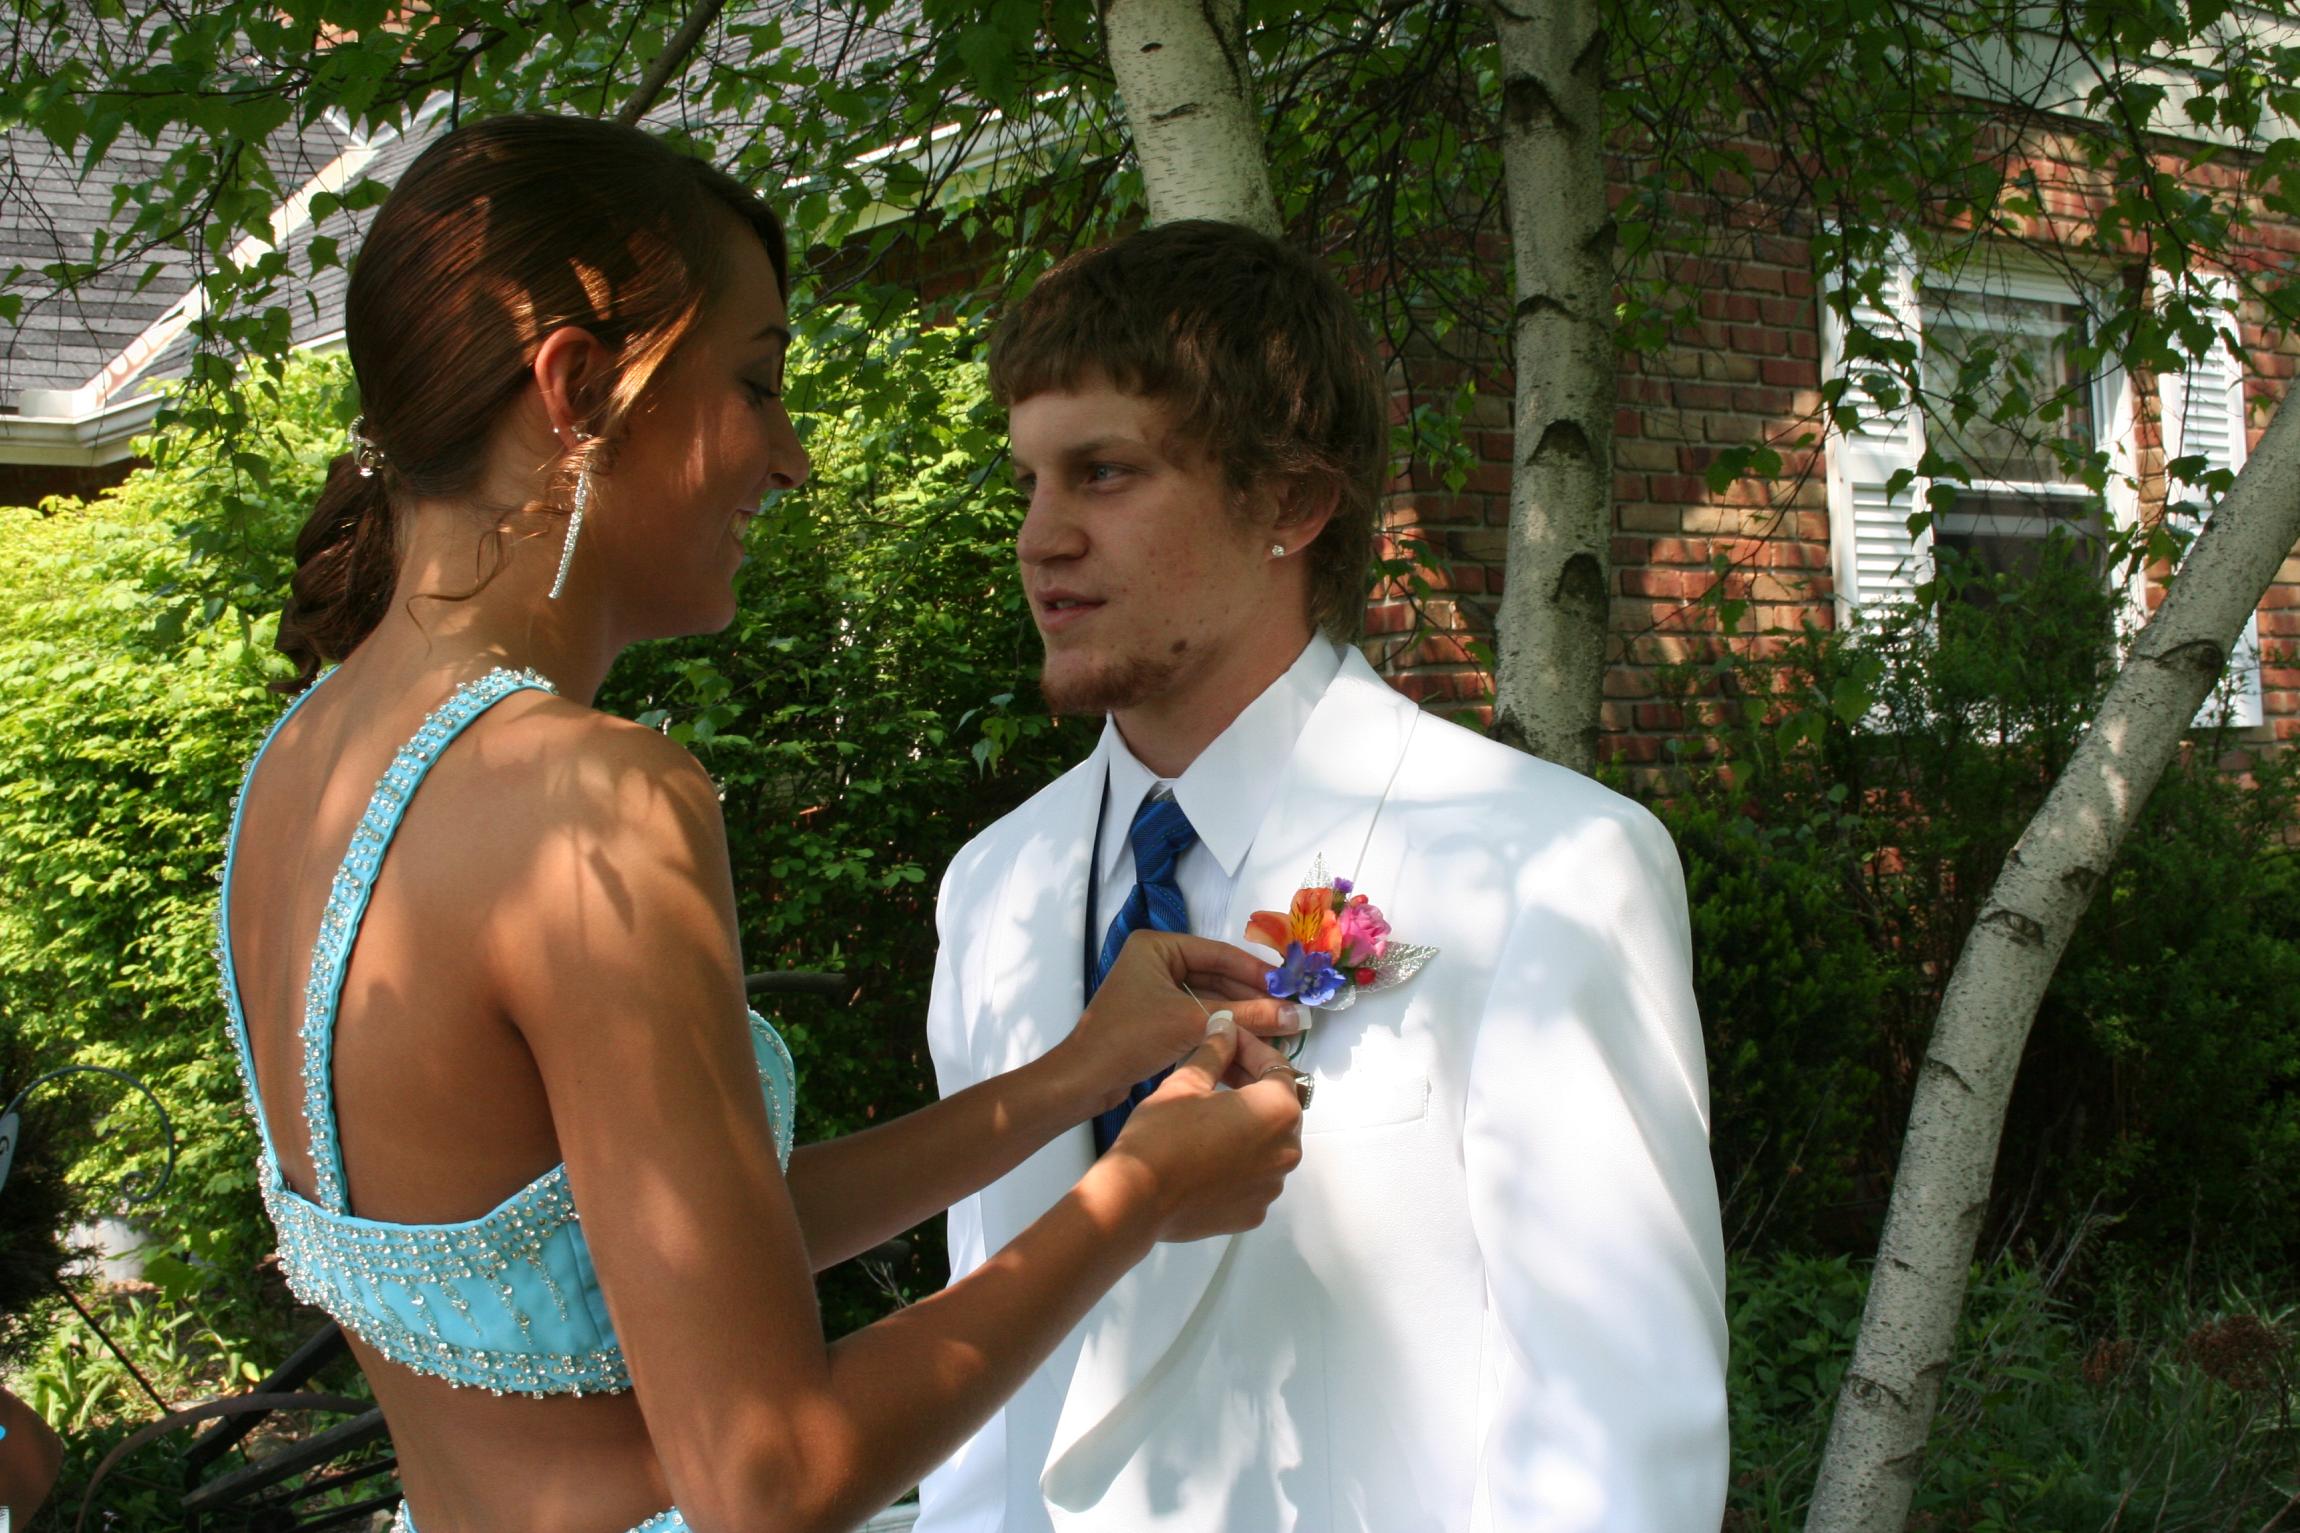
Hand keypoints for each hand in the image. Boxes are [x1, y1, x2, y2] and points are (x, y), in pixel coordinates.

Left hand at [1050, 931, 1303, 1117]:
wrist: (1084, 1081)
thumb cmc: (1130, 1039)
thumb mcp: (1192, 1022)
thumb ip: (1247, 1016)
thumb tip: (1297, 1016)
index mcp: (1157, 946)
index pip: (1219, 954)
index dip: (1257, 972)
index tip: (1291, 987)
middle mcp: (1155, 961)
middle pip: (1216, 976)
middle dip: (1251, 997)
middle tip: (1290, 1013)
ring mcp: (1155, 989)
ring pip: (1209, 999)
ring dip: (1241, 1015)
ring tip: (1279, 1029)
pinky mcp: (1156, 1017)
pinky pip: (1197, 1016)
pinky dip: (1222, 1028)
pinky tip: (1251, 1042)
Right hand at [1102, 1014, 1304, 1242]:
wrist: (1136, 1198)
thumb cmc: (1162, 1134)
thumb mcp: (1187, 1082)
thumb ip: (1216, 1051)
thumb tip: (1226, 1026)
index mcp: (1278, 1111)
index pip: (1277, 1067)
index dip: (1251, 1049)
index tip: (1228, 1040)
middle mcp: (1287, 1151)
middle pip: (1277, 1107)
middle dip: (1252, 1085)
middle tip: (1218, 1070)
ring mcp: (1272, 1187)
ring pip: (1267, 1143)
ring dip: (1247, 1124)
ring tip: (1210, 1113)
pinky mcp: (1253, 1212)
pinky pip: (1254, 1177)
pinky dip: (1239, 1160)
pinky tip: (1207, 1152)